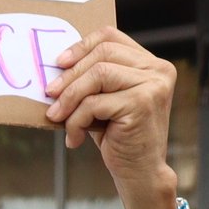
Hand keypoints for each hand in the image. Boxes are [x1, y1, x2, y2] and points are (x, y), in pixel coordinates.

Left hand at [45, 29, 179, 208]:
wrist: (140, 171)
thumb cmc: (119, 135)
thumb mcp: (107, 98)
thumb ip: (95, 76)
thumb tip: (56, 62)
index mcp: (152, 64)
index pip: (111, 37)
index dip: (81, 45)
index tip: (59, 63)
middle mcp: (158, 70)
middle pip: (102, 54)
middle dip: (70, 75)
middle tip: (49, 95)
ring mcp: (154, 86)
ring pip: (97, 76)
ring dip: (70, 98)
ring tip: (57, 117)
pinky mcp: (142, 104)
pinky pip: (94, 103)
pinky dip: (76, 120)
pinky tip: (75, 138)